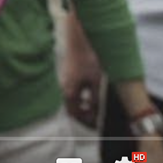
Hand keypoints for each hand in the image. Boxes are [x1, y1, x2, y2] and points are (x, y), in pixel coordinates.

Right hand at [60, 12, 103, 126]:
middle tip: (98, 117)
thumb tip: (97, 112)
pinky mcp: (69, 73)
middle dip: (85, 114)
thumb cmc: (88, 58)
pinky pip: (74, 90)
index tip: (98, 125)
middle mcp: (64, 87)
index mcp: (69, 92)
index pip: (75, 114)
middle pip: (73, 107)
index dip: (87, 121)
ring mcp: (66, 80)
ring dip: (84, 104)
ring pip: (74, 98)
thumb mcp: (97, 81)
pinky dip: (83, 94)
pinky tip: (93, 91)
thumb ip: (96, 99)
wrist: (81, 37)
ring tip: (97, 104)